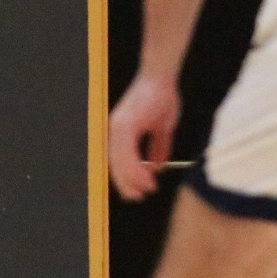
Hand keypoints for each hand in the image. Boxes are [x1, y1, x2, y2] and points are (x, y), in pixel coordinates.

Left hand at [108, 73, 180, 200]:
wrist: (161, 79)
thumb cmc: (162, 98)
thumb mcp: (161, 128)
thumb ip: (158, 147)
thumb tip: (158, 167)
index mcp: (121, 131)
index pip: (118, 159)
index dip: (125, 176)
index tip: (136, 191)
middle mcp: (114, 130)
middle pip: (115, 164)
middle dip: (125, 183)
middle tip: (136, 198)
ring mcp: (117, 128)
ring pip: (120, 162)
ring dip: (132, 180)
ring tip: (145, 192)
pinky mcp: (124, 126)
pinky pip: (127, 154)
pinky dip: (136, 169)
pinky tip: (147, 179)